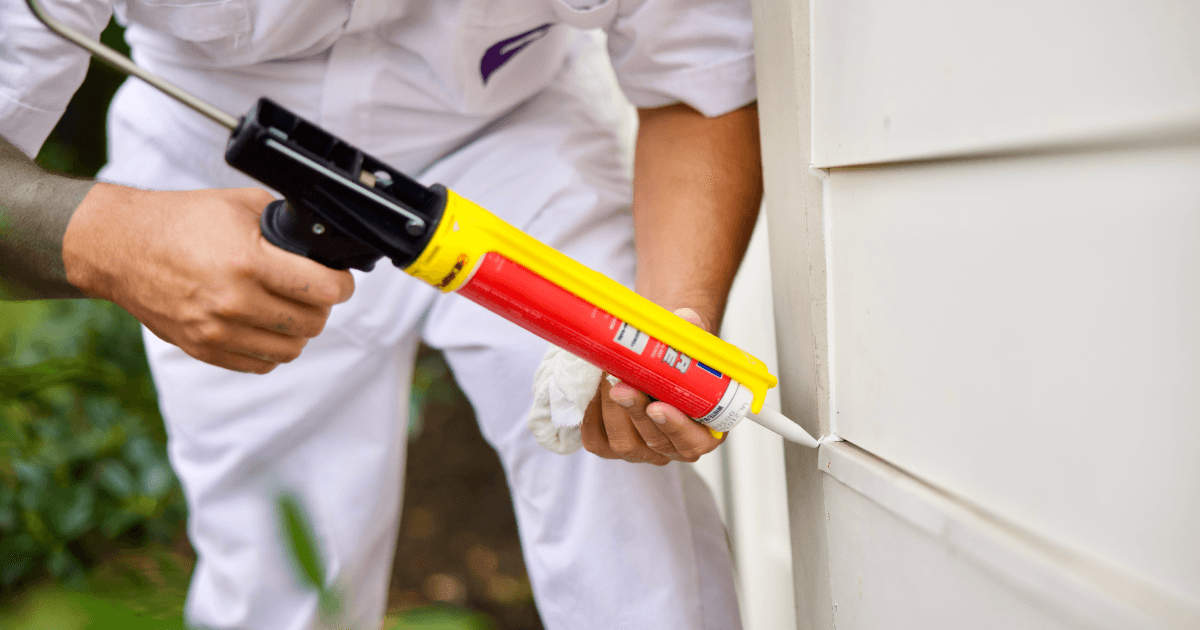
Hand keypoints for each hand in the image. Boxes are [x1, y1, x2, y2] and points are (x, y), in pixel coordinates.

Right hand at [63, 184, 354, 373]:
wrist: (121, 246)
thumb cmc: (181, 221)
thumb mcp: (240, 205)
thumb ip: (284, 224)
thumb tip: (320, 242)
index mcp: (248, 261)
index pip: (323, 289)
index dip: (341, 284)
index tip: (340, 280)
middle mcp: (233, 301)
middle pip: (312, 323)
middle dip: (321, 306)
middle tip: (314, 292)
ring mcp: (217, 331)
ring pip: (290, 349)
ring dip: (298, 331)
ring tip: (291, 310)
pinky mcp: (203, 349)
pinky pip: (260, 364)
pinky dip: (271, 349)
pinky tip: (266, 327)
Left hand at [580, 308, 726, 464]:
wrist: (649, 357)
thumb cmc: (675, 355)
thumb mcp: (689, 342)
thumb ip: (692, 333)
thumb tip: (686, 318)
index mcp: (703, 430)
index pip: (693, 442)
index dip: (676, 427)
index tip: (657, 406)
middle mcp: (672, 447)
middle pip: (655, 442)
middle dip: (635, 412)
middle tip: (620, 385)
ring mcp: (641, 450)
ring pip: (624, 443)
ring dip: (611, 411)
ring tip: (605, 378)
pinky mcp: (609, 447)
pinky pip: (597, 441)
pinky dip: (592, 416)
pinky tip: (592, 390)